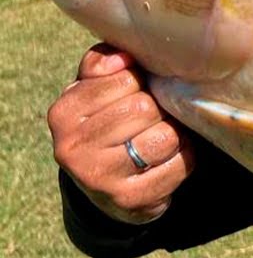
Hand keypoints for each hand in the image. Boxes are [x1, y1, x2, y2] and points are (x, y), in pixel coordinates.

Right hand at [47, 44, 195, 223]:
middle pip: (145, 108)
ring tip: (162, 135)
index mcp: (63, 113)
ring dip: (174, 133)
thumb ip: (102, 62)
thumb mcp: (94, 89)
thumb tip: (123, 58)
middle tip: (155, 117)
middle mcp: (73, 148)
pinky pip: (179, 165)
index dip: (142, 83)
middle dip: (159, 109)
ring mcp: (99, 177)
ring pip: (165, 136)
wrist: (106, 185)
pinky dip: (184, 157)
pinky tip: (170, 157)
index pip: (125, 79)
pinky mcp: (129, 199)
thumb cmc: (106, 121)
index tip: (138, 93)